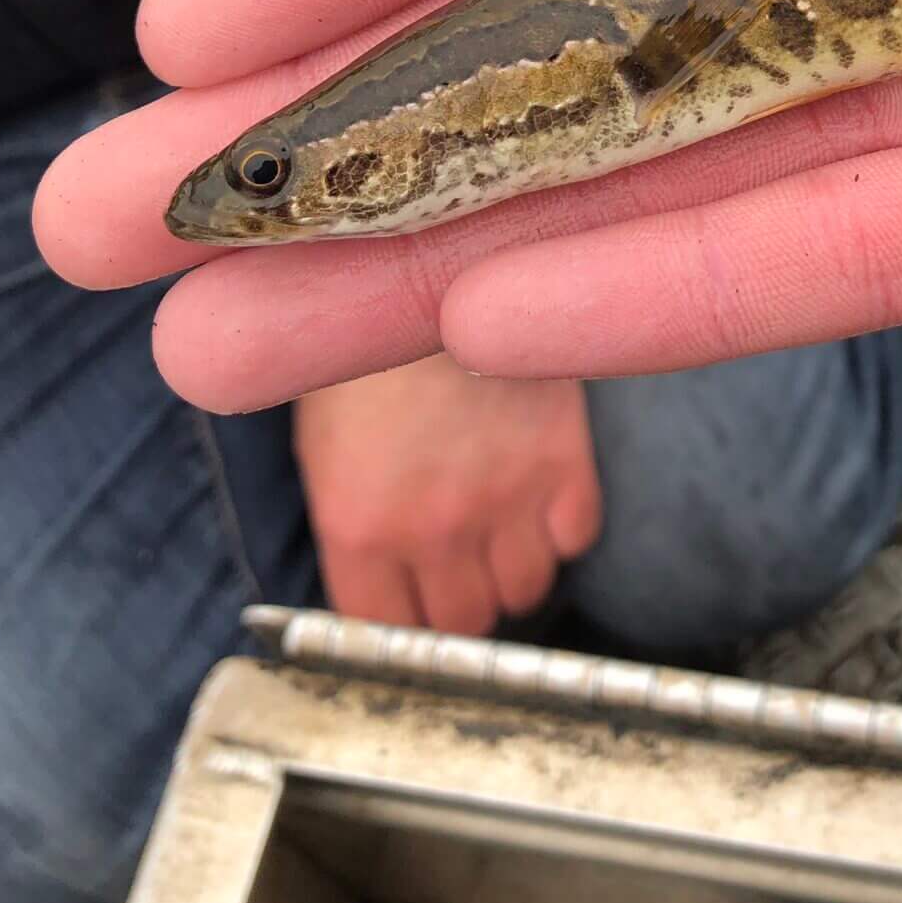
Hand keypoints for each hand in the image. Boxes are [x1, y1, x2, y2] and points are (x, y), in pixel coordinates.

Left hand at [292, 358, 601, 632]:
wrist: (440, 273)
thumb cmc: (370, 350)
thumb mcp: (326, 442)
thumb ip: (353, 521)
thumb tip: (376, 577)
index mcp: (360, 528)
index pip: (383, 630)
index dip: (398, 622)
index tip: (409, 604)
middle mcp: (433, 530)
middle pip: (462, 623)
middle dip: (460, 599)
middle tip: (460, 565)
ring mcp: (506, 500)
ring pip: (524, 591)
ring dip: (513, 568)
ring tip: (502, 528)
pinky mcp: (564, 465)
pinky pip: (575, 539)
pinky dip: (562, 527)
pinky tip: (541, 493)